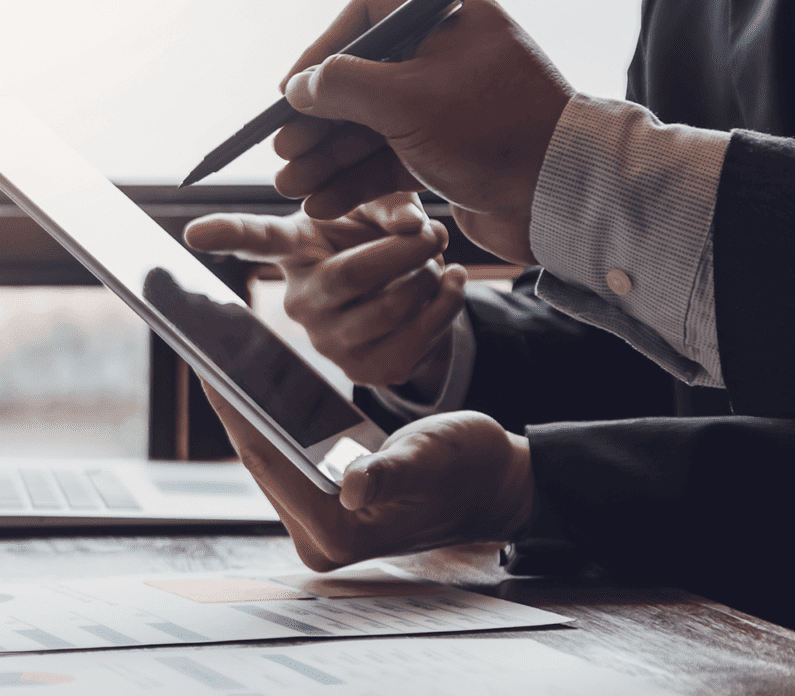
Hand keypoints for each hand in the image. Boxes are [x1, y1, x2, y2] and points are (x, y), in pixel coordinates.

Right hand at [184, 194, 465, 394]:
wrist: (406, 293)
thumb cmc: (379, 242)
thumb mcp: (378, 211)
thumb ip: (391, 204)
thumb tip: (414, 226)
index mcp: (296, 252)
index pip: (258, 241)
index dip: (227, 235)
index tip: (193, 232)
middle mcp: (300, 302)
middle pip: (350, 275)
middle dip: (404, 251)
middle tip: (436, 231)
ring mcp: (330, 343)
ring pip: (388, 310)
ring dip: (429, 279)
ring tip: (440, 259)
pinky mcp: (365, 372)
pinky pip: (414, 343)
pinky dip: (446, 307)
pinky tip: (453, 283)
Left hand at [204, 381, 536, 571]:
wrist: (492, 483)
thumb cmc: (470, 469)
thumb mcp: (432, 460)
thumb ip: (392, 474)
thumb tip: (353, 485)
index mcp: (339, 532)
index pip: (270, 461)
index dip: (236, 409)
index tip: (209, 363)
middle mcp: (321, 536)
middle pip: (262, 460)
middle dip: (234, 406)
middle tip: (208, 352)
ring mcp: (322, 523)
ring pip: (270, 457)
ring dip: (249, 412)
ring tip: (225, 363)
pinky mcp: (327, 505)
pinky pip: (288, 457)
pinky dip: (273, 421)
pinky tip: (261, 387)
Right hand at [273, 0, 574, 265]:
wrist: (560, 198)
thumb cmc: (493, 133)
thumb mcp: (407, 100)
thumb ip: (344, 87)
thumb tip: (298, 86)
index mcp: (446, 23)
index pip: (364, 22)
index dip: (318, 56)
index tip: (286, 94)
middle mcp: (447, 62)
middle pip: (364, 84)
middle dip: (318, 124)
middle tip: (283, 155)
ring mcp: (449, 112)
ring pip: (375, 130)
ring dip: (331, 160)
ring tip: (291, 188)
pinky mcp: (452, 157)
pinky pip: (394, 163)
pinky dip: (361, 182)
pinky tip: (325, 203)